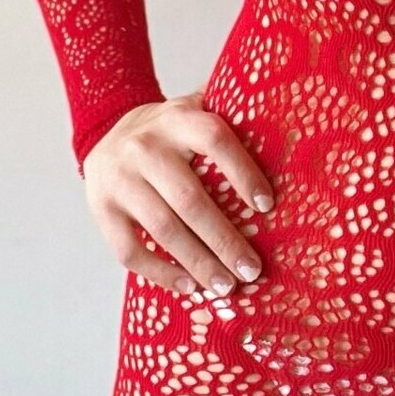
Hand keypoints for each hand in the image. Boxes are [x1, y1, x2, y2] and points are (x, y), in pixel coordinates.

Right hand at [80, 94, 274, 301]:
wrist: (106, 132)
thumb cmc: (171, 131)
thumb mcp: (196, 109)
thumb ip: (233, 112)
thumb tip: (293, 120)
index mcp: (178, 118)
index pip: (215, 140)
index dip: (243, 172)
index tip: (267, 206)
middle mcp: (145, 146)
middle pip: (190, 199)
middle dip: (224, 239)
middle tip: (253, 269)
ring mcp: (119, 179)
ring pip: (163, 229)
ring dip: (199, 263)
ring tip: (226, 286)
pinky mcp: (102, 209)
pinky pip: (130, 250)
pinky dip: (161, 273)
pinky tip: (189, 286)